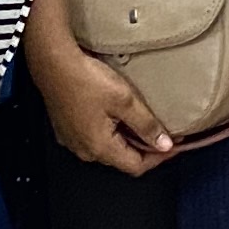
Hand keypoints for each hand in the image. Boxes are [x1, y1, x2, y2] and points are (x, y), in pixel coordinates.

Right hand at [34, 38, 176, 174]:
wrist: (53, 63)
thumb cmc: (87, 80)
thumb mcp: (125, 101)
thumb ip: (146, 125)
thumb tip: (164, 145)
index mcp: (100, 148)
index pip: (136, 166)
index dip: (159, 158)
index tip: (175, 146)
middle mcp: (85, 150)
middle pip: (122, 158)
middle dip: (144, 148)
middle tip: (163, 132)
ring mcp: (73, 140)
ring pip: (108, 148)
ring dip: (127, 139)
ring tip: (143, 122)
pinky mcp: (66, 129)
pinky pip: (94, 137)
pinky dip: (111, 131)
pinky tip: (117, 115)